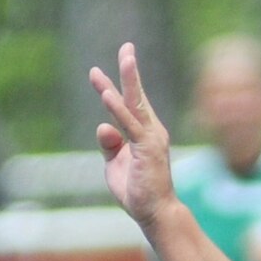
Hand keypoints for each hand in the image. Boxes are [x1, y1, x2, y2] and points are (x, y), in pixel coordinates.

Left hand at [90, 43, 175, 231]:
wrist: (156, 214)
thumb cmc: (138, 193)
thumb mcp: (115, 166)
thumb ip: (109, 145)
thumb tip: (103, 126)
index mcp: (144, 134)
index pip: (130, 104)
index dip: (122, 84)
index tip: (112, 64)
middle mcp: (151, 131)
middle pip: (137, 96)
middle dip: (131, 70)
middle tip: (127, 46)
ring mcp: (151, 138)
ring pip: (135, 103)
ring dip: (128, 79)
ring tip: (125, 56)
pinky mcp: (147, 149)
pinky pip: (129, 125)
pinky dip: (117, 109)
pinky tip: (106, 94)